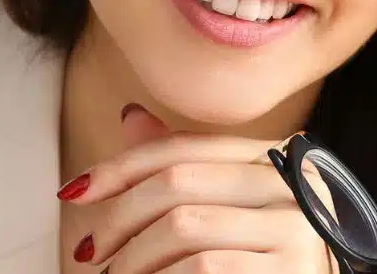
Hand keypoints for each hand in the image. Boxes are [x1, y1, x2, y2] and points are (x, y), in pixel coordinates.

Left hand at [61, 106, 336, 273]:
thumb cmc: (262, 265)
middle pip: (178, 183)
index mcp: (279, 158)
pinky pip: (200, 267)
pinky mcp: (292, 270)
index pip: (187, 147)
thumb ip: (186, 168)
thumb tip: (132, 117)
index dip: (122, 166)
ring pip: (183, 227)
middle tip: (90, 251)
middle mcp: (294, 184)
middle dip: (118, 217)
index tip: (78, 190)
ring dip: (133, 258)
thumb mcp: (226, 212)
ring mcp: (299, 228)